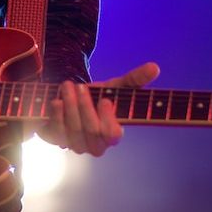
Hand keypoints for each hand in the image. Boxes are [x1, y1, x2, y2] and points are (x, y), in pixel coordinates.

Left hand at [37, 62, 159, 155]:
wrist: (70, 98)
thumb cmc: (97, 96)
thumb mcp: (115, 86)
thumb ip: (134, 79)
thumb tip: (154, 67)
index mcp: (112, 134)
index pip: (113, 135)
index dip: (108, 119)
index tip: (105, 100)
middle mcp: (95, 144)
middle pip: (92, 131)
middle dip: (85, 106)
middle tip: (80, 86)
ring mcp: (75, 144)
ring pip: (73, 130)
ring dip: (70, 106)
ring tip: (67, 86)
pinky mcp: (57, 140)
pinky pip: (56, 132)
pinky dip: (56, 115)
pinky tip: (57, 101)